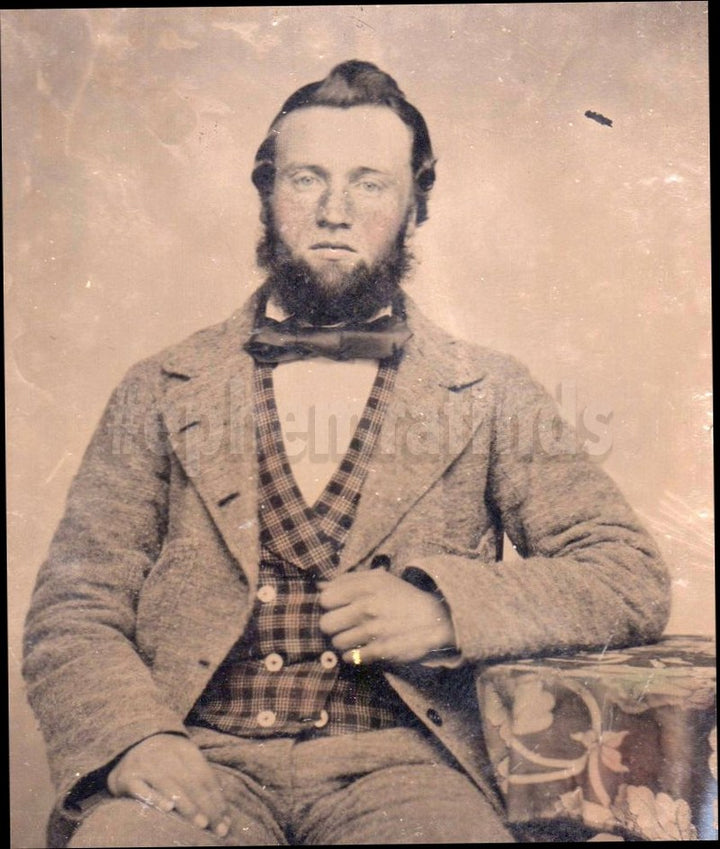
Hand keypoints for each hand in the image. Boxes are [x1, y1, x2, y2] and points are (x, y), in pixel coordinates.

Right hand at [107, 733, 230, 837]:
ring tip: (201, 823)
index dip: (216, 798)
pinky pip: (142, 789)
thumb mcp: (183, 760)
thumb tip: (223, 813)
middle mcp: (165, 754)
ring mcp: (145, 764)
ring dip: (188, 806)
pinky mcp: (127, 777)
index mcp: (184, 749)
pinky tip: (168, 809)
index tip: (225, 821)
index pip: (205, 775)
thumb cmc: (163, 759)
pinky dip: (156, 798)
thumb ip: (201, 781)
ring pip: (170, 786)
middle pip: (191, 782)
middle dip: (206, 806)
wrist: (127, 743)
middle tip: (217, 827)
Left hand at [318, 569, 456, 664]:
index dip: (330, 604)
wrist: (435, 619)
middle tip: (344, 624)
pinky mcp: (381, 650)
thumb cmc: (402, 597)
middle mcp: (367, 607)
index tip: (339, 607)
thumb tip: (319, 585)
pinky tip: (363, 648)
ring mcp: (373, 630)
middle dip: (333, 625)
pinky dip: (352, 655)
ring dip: (343, 641)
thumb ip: (348, 580)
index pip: (325, 599)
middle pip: (326, 623)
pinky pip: (350, 657)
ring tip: (356, 637)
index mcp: (365, 587)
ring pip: (336, 643)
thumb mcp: (379, 579)